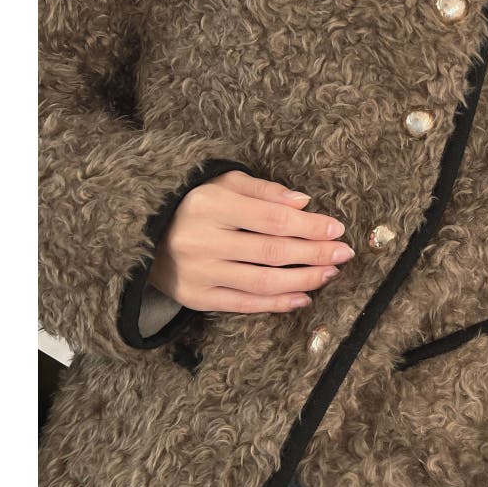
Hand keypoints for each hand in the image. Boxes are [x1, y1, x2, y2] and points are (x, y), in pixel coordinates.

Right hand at [147, 170, 353, 313]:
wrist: (143, 233)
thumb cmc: (194, 202)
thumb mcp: (224, 182)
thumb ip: (264, 190)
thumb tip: (304, 202)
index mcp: (210, 204)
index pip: (273, 218)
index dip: (309, 225)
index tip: (337, 228)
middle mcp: (202, 240)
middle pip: (272, 252)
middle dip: (314, 253)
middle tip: (344, 253)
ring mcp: (198, 273)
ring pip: (262, 282)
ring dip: (303, 280)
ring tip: (330, 273)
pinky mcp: (195, 298)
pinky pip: (244, 304)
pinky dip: (277, 303)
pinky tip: (304, 297)